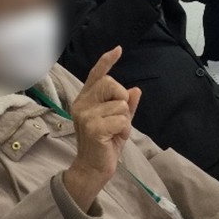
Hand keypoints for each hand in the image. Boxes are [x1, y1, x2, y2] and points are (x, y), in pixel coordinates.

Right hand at [64, 46, 140, 211]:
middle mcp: (82, 104)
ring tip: (115, 132)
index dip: (107, 61)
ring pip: (120, 104)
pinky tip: (115, 139)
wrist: (93, 169)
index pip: (96, 75)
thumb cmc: (105, 144)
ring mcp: (86, 115)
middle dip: (122, 98)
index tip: (118, 49)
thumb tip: (136, 89)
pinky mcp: (93, 127)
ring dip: (125, 119)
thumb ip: (126, 105)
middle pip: (110, 83)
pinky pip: (122, 119)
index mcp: (86, 100)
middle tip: (119, 116)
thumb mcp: (118, 121)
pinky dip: (125, 130)